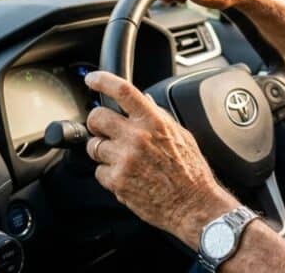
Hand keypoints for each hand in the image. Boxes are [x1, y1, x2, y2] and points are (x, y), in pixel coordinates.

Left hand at [84, 70, 235, 247]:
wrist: (192, 204)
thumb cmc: (190, 172)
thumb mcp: (181, 135)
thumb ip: (159, 117)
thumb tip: (144, 102)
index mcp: (154, 122)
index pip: (123, 91)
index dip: (103, 81)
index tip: (92, 79)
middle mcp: (137, 137)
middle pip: (97, 117)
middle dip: (97, 123)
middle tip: (105, 129)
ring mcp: (124, 159)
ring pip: (94, 146)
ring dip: (102, 151)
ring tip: (122, 158)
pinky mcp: (116, 181)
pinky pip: (98, 171)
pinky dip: (108, 174)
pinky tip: (126, 176)